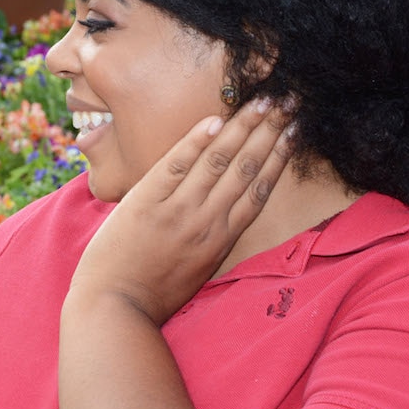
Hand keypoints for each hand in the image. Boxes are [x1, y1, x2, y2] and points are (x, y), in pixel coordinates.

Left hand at [69, 98, 294, 323]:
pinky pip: (176, 164)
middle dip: (270, 131)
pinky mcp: (146, 201)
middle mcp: (205, 222)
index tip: (295, 131)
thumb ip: (211, 240)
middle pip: (246, 168)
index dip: (279, 157)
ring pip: (218, 161)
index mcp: (221, 240)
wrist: (113, 308)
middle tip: (289, 101)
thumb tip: (224, 214)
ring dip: (243, 127)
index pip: (258, 190)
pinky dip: (196, 140)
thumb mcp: (196, 272)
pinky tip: (215, 119)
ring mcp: (177, 210)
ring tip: (263, 100)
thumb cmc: (152, 295)